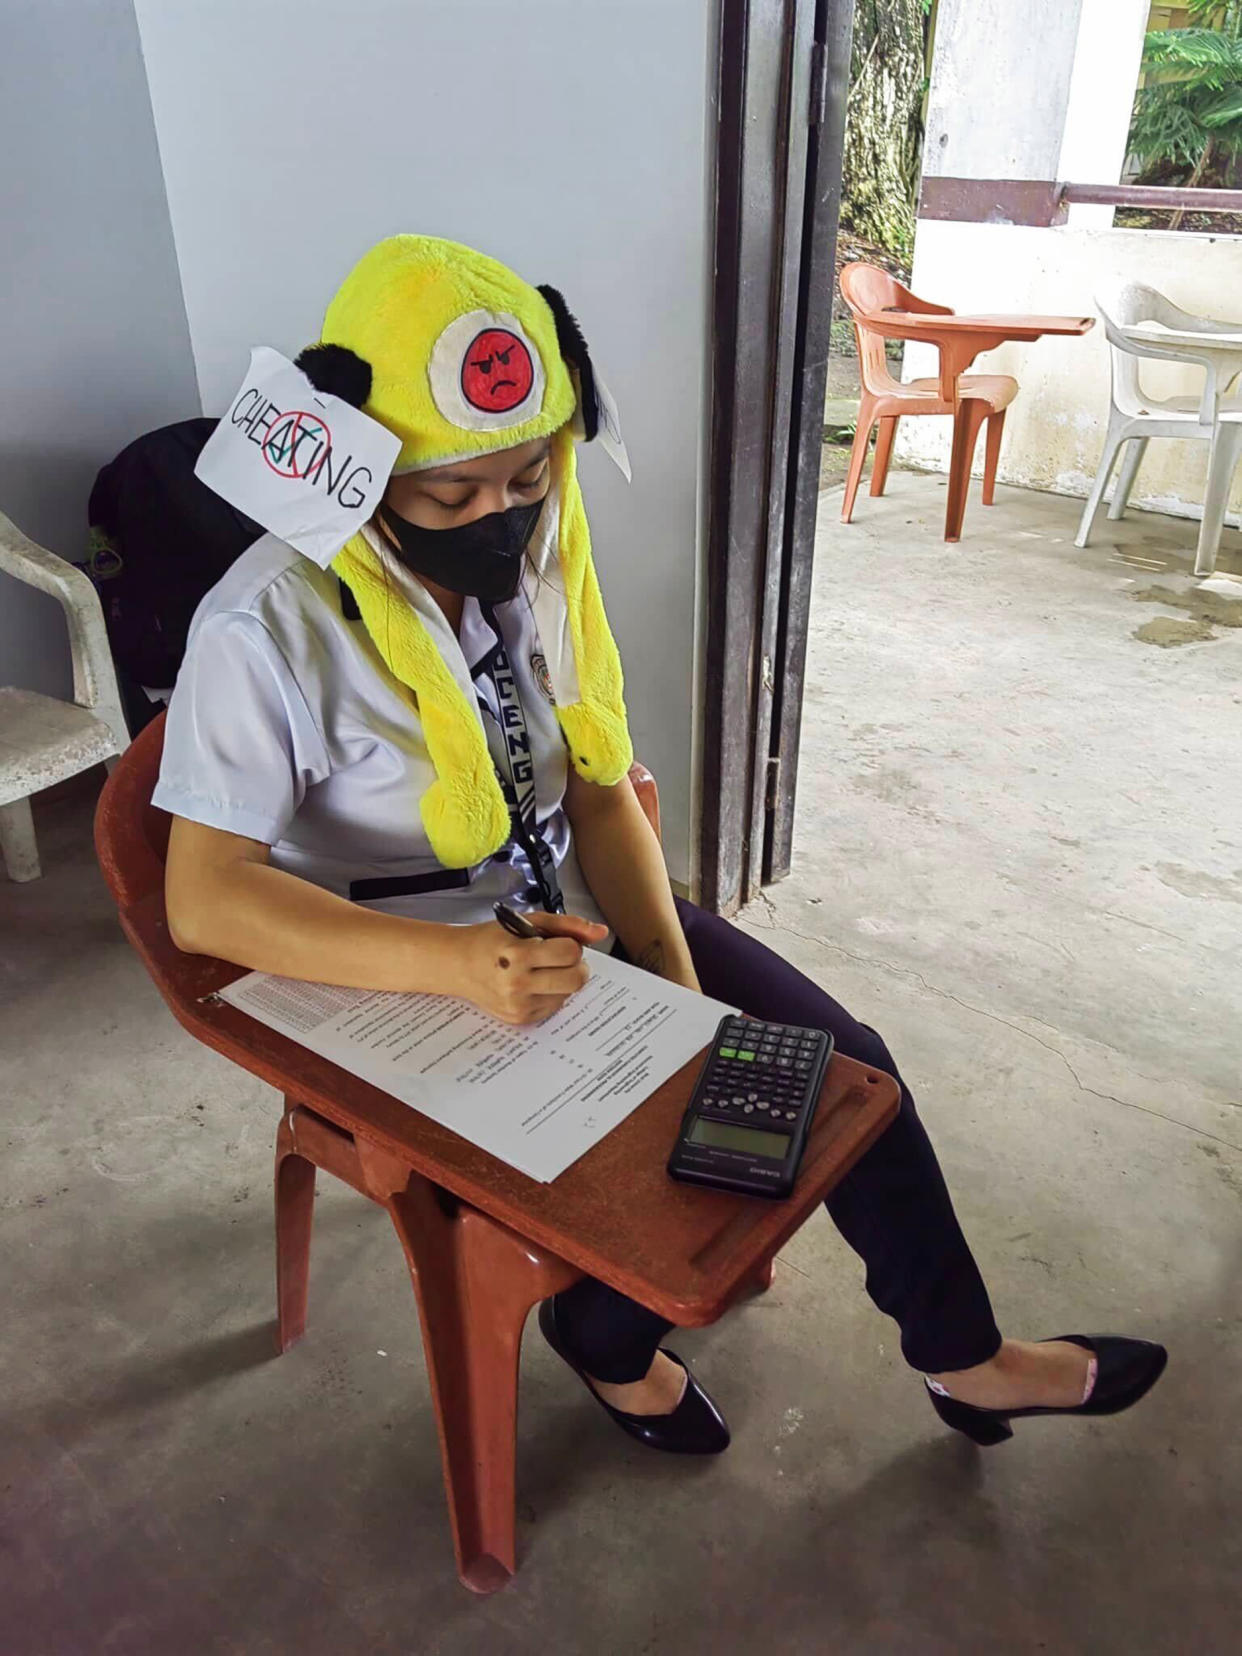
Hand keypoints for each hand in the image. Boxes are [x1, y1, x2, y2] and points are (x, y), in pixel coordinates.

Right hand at [452, 911, 608, 1024]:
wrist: (459, 964)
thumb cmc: (491, 940)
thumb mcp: (527, 921)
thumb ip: (567, 925)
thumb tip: (599, 932)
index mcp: (518, 954)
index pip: (571, 952)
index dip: (572, 945)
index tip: (560, 942)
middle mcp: (517, 984)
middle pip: (576, 979)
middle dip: (575, 966)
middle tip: (560, 958)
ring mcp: (519, 1005)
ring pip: (568, 994)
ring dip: (562, 980)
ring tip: (540, 969)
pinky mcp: (520, 1019)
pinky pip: (555, 1007)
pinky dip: (551, 994)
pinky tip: (532, 983)